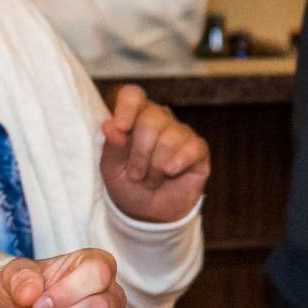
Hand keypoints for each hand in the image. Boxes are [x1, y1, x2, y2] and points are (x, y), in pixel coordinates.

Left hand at [99, 85, 209, 224]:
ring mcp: (180, 132)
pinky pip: (192, 147)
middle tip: (136, 175)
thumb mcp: (112, 169)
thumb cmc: (128, 184)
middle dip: (140, 154)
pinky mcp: (198, 149)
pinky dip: (178, 163)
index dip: (127, 107)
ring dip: (155, 168)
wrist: (149, 212)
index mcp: (133, 116)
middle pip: (150, 120)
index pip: (133, 95)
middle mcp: (158, 119)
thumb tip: (109, 125)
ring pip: (169, 138)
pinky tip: (170, 172)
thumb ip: (112, 147)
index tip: (121, 127)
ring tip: (151, 180)